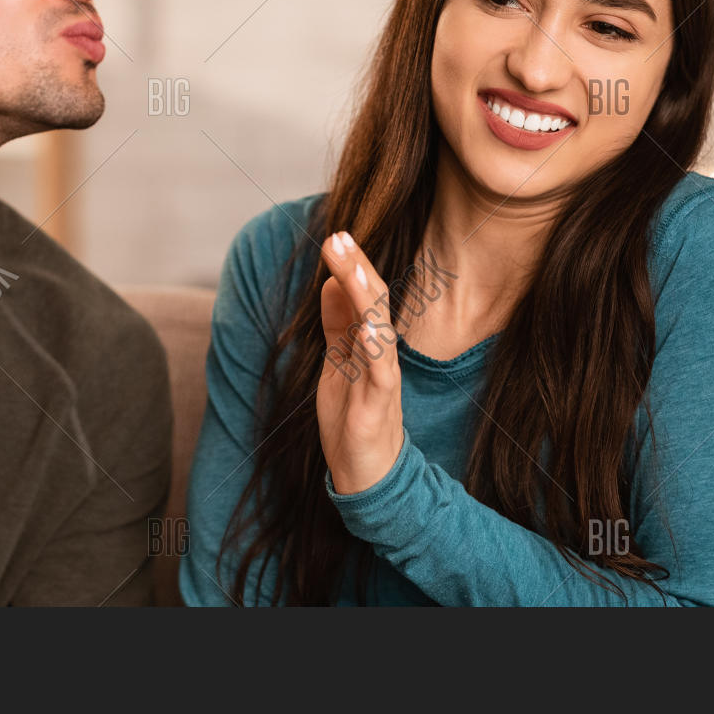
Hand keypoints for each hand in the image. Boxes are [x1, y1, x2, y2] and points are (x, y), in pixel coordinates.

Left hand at [316, 230, 403, 494]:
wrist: (369, 477)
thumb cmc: (353, 420)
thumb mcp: (338, 364)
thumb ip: (338, 325)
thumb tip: (330, 283)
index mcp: (369, 344)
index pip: (363, 296)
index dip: (351, 266)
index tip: (336, 236)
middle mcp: (380, 355)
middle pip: (374, 302)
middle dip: (356, 268)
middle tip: (338, 236)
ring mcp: (382, 379)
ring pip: (378, 328)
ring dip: (363, 295)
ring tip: (349, 263)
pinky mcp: (379, 406)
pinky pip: (381, 371)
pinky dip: (375, 345)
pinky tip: (368, 323)